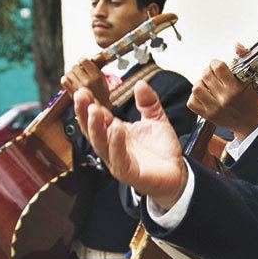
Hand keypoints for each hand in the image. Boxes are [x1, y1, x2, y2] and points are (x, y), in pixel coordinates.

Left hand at [60, 59, 109, 107]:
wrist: (99, 108)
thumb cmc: (102, 94)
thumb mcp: (103, 79)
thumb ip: (96, 69)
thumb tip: (89, 60)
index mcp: (96, 76)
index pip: (83, 61)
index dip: (82, 62)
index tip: (83, 64)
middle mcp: (87, 81)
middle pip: (75, 66)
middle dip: (77, 68)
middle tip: (80, 73)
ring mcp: (79, 87)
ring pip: (69, 73)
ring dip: (71, 74)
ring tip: (75, 78)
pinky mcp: (72, 92)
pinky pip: (64, 81)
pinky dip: (66, 80)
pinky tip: (70, 82)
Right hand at [76, 82, 187, 210]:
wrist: (177, 174)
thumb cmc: (162, 150)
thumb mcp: (157, 120)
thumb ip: (148, 102)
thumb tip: (140, 83)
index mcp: (116, 133)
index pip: (98, 117)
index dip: (89, 103)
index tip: (83, 89)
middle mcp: (113, 146)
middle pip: (92, 129)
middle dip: (84, 112)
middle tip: (80, 95)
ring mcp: (118, 160)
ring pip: (101, 144)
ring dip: (95, 127)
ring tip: (94, 109)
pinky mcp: (129, 173)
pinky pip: (118, 158)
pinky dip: (116, 144)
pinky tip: (116, 129)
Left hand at [187, 59, 257, 135]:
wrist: (249, 122)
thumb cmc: (250, 98)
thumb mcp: (252, 77)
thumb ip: (245, 58)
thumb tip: (236, 45)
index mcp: (236, 88)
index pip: (218, 67)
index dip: (215, 63)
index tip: (218, 66)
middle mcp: (224, 98)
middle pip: (206, 75)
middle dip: (209, 72)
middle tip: (213, 75)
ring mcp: (214, 108)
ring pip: (197, 88)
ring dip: (201, 83)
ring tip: (208, 85)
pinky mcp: (208, 116)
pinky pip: (191, 102)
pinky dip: (195, 97)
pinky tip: (204, 95)